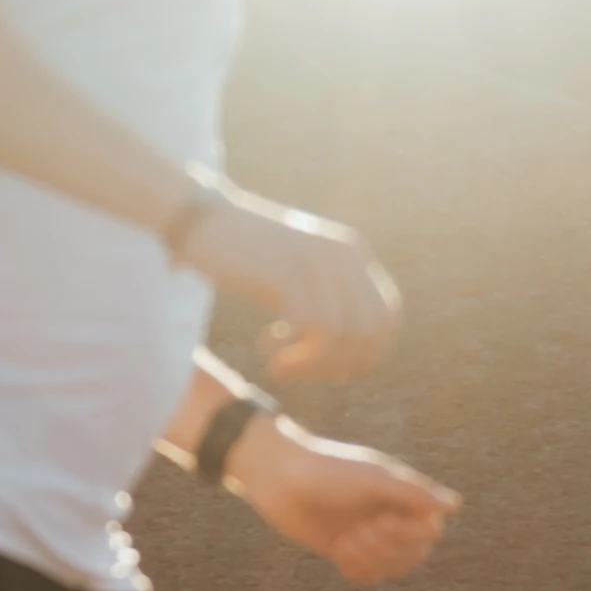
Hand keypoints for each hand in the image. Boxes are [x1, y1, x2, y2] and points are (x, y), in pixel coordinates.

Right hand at [185, 189, 402, 383]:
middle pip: (370, 332)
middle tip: (300, 371)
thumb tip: (350, 363)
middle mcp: (344, 254)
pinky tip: (265, 347)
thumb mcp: (298, 277)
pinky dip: (291, 351)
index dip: (365, 354)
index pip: (387, 318)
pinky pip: (311, 327)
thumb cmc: (247, 257)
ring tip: (279, 367)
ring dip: (311, 364)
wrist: (203, 220)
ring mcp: (318, 260)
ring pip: (341, 334)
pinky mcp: (289, 269)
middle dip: (339, 365)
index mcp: (353, 254)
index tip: (329, 369)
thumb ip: (328, 303)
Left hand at [238, 422, 458, 584]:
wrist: (277, 478)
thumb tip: (456, 505)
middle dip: (387, 549)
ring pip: (393, 567)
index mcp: (401, 493)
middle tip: (357, 532)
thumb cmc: (327, 470)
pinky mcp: (347, 549)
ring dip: (371, 561)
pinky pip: (369, 575)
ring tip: (345, 542)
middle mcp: (390, 513)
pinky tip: (339, 554)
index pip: (430, 529)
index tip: (379, 520)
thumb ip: (414, 494)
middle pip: (415, 553)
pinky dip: (358, 571)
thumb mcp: (372, 480)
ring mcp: (369, 533)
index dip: (409, 534)